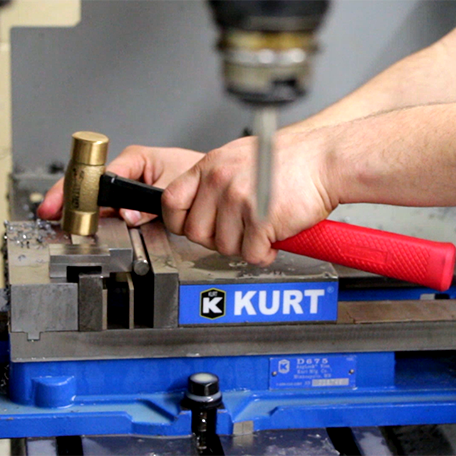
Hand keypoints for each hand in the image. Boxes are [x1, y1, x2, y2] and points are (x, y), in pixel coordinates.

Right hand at [37, 146, 203, 224]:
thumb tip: (127, 215)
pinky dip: (103, 220)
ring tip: (73, 224)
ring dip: (88, 214)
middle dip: (75, 203)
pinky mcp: (131, 200)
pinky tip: (92, 226)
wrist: (208, 182)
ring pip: (101, 202)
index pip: (97, 174)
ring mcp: (127, 186)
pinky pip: (112, 210)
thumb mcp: (174, 186)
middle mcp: (127, 170)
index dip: (77, 189)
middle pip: (93, 188)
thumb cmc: (194, 172)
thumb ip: (149, 204)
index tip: (61, 203)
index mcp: (134, 159)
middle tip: (59, 218)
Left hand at [162, 131, 337, 266]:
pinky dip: (264, 253)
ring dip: (244, 246)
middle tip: (237, 232)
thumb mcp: (239, 158)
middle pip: (196, 232)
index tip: (192, 227)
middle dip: (216, 240)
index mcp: (210, 166)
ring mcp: (239, 199)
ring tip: (261, 230)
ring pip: (224, 247)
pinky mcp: (260, 219)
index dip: (180, 221)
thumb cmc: (289, 160)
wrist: (324, 160)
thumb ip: (214, 182)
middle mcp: (220, 180)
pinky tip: (273, 238)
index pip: (171, 201)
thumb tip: (200, 208)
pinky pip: (251, 254)